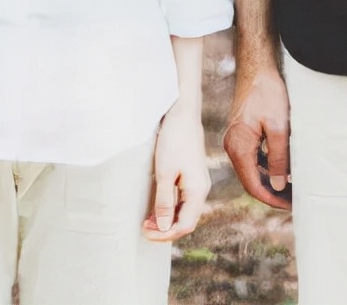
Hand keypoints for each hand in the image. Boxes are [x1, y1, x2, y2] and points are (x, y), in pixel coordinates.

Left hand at [143, 106, 209, 241]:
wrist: (183, 113)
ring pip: (184, 211)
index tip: (146, 232)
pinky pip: (183, 199)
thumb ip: (165, 202)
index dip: (165, 234)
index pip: (185, 225)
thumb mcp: (165, 173)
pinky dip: (170, 207)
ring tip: (148, 220)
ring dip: (167, 219)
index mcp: (198, 190)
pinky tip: (157, 206)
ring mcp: (197, 182)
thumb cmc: (174, 140)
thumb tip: (164, 228)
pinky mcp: (191, 175)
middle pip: (186, 220)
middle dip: (166, 229)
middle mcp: (201, 189)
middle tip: (144, 228)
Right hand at [223, 60, 290, 209]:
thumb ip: (278, 158)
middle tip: (294, 200)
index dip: (273, 199)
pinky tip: (282, 168)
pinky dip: (266, 167)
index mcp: (239, 147)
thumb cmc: (268, 94)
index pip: (253, 186)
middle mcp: (232, 146)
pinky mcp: (241, 134)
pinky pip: (252, 158)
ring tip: (291, 188)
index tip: (291, 206)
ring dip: (269, 181)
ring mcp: (235, 140)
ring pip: (252, 170)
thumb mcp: (279, 127)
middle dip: (272, 193)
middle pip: (251, 181)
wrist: (257, 68)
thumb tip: (279, 186)